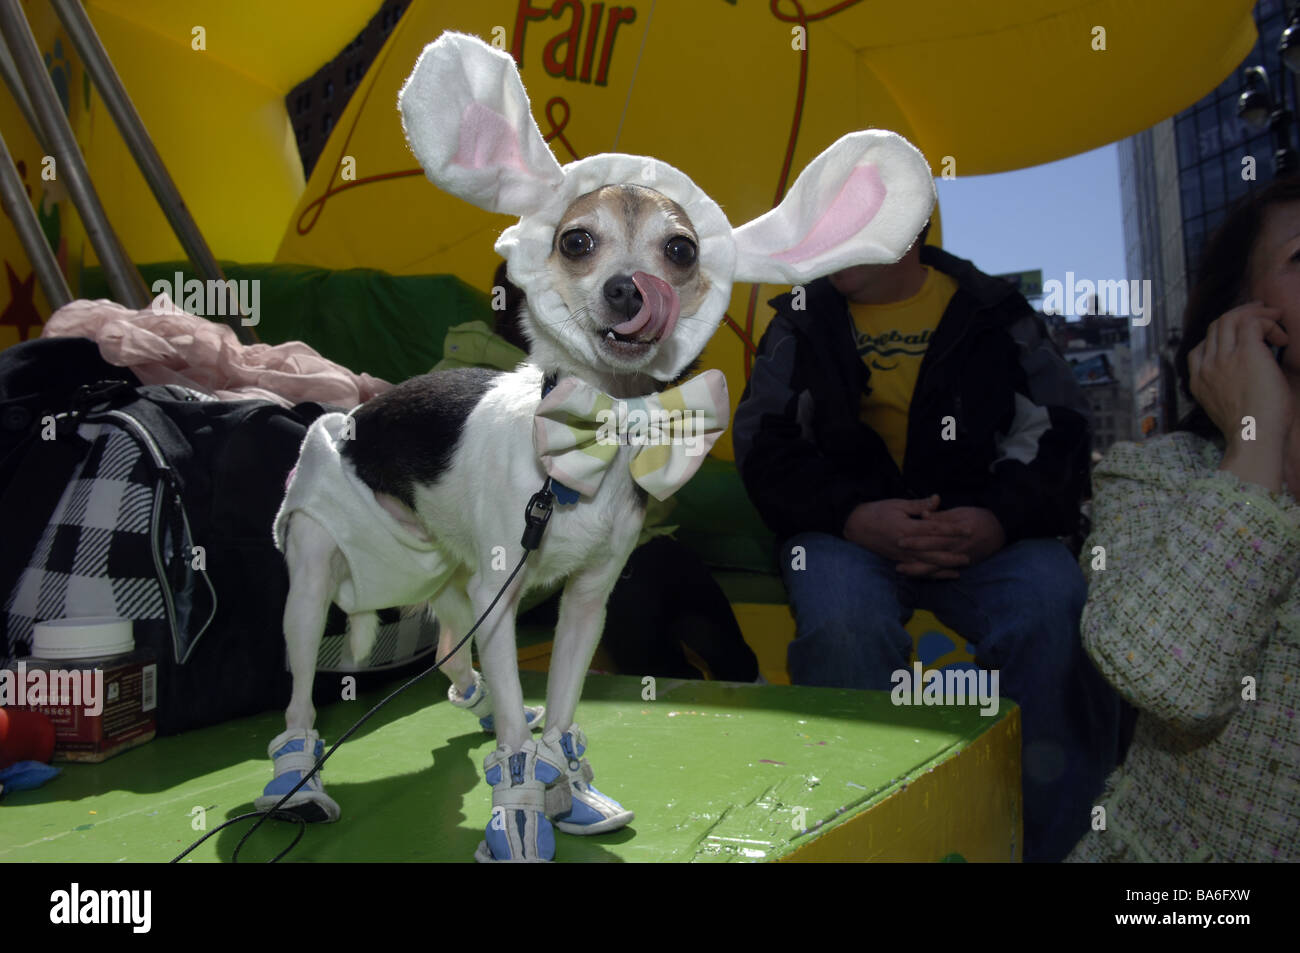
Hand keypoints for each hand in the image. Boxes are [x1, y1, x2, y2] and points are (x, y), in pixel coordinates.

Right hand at [843, 495, 971, 577]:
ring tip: (961, 568)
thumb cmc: (877, 511)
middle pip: (934, 552)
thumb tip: (937, 499)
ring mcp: (902, 555)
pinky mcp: (898, 561)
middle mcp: (906, 545)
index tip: (969, 530)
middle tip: (969, 555)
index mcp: (907, 528)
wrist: (856, 526)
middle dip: (953, 554)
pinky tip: (943, 575)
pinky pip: (918, 570)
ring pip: (927, 564)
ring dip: (945, 567)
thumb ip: (919, 505)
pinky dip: (931, 574)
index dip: (953, 530)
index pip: (935, 530)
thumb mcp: (898, 504)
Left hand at [898, 506, 1004, 574]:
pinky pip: (944, 572)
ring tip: (901, 570)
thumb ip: (941, 516)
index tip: (900, 540)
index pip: (933, 536)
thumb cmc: (979, 517)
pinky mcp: (963, 565)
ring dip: (918, 570)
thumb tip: (923, 515)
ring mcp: (960, 558)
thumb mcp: (961, 512)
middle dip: (913, 557)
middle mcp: (958, 548)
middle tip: (895, 558)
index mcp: (956, 532)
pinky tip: (917, 576)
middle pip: (932, 554)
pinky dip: (931, 575)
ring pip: (936, 567)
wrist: (1001, 530)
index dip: (916, 539)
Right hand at [1188, 302, 1290, 492]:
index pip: (1201, 347)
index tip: (1243, 336)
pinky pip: (1253, 323)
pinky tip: (1283, 337)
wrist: (1254, 438)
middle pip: (1216, 326)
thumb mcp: (1227, 410)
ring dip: (1256, 312)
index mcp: (1199, 381)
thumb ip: (1227, 390)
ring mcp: (1223, 358)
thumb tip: (1246, 378)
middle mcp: (1207, 366)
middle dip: (1240, 315)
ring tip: (1276, 317)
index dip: (1222, 336)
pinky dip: (1269, 323)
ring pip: (1231, 318)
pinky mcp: (1246, 353)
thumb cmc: (1251, 431)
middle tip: (1262, 313)